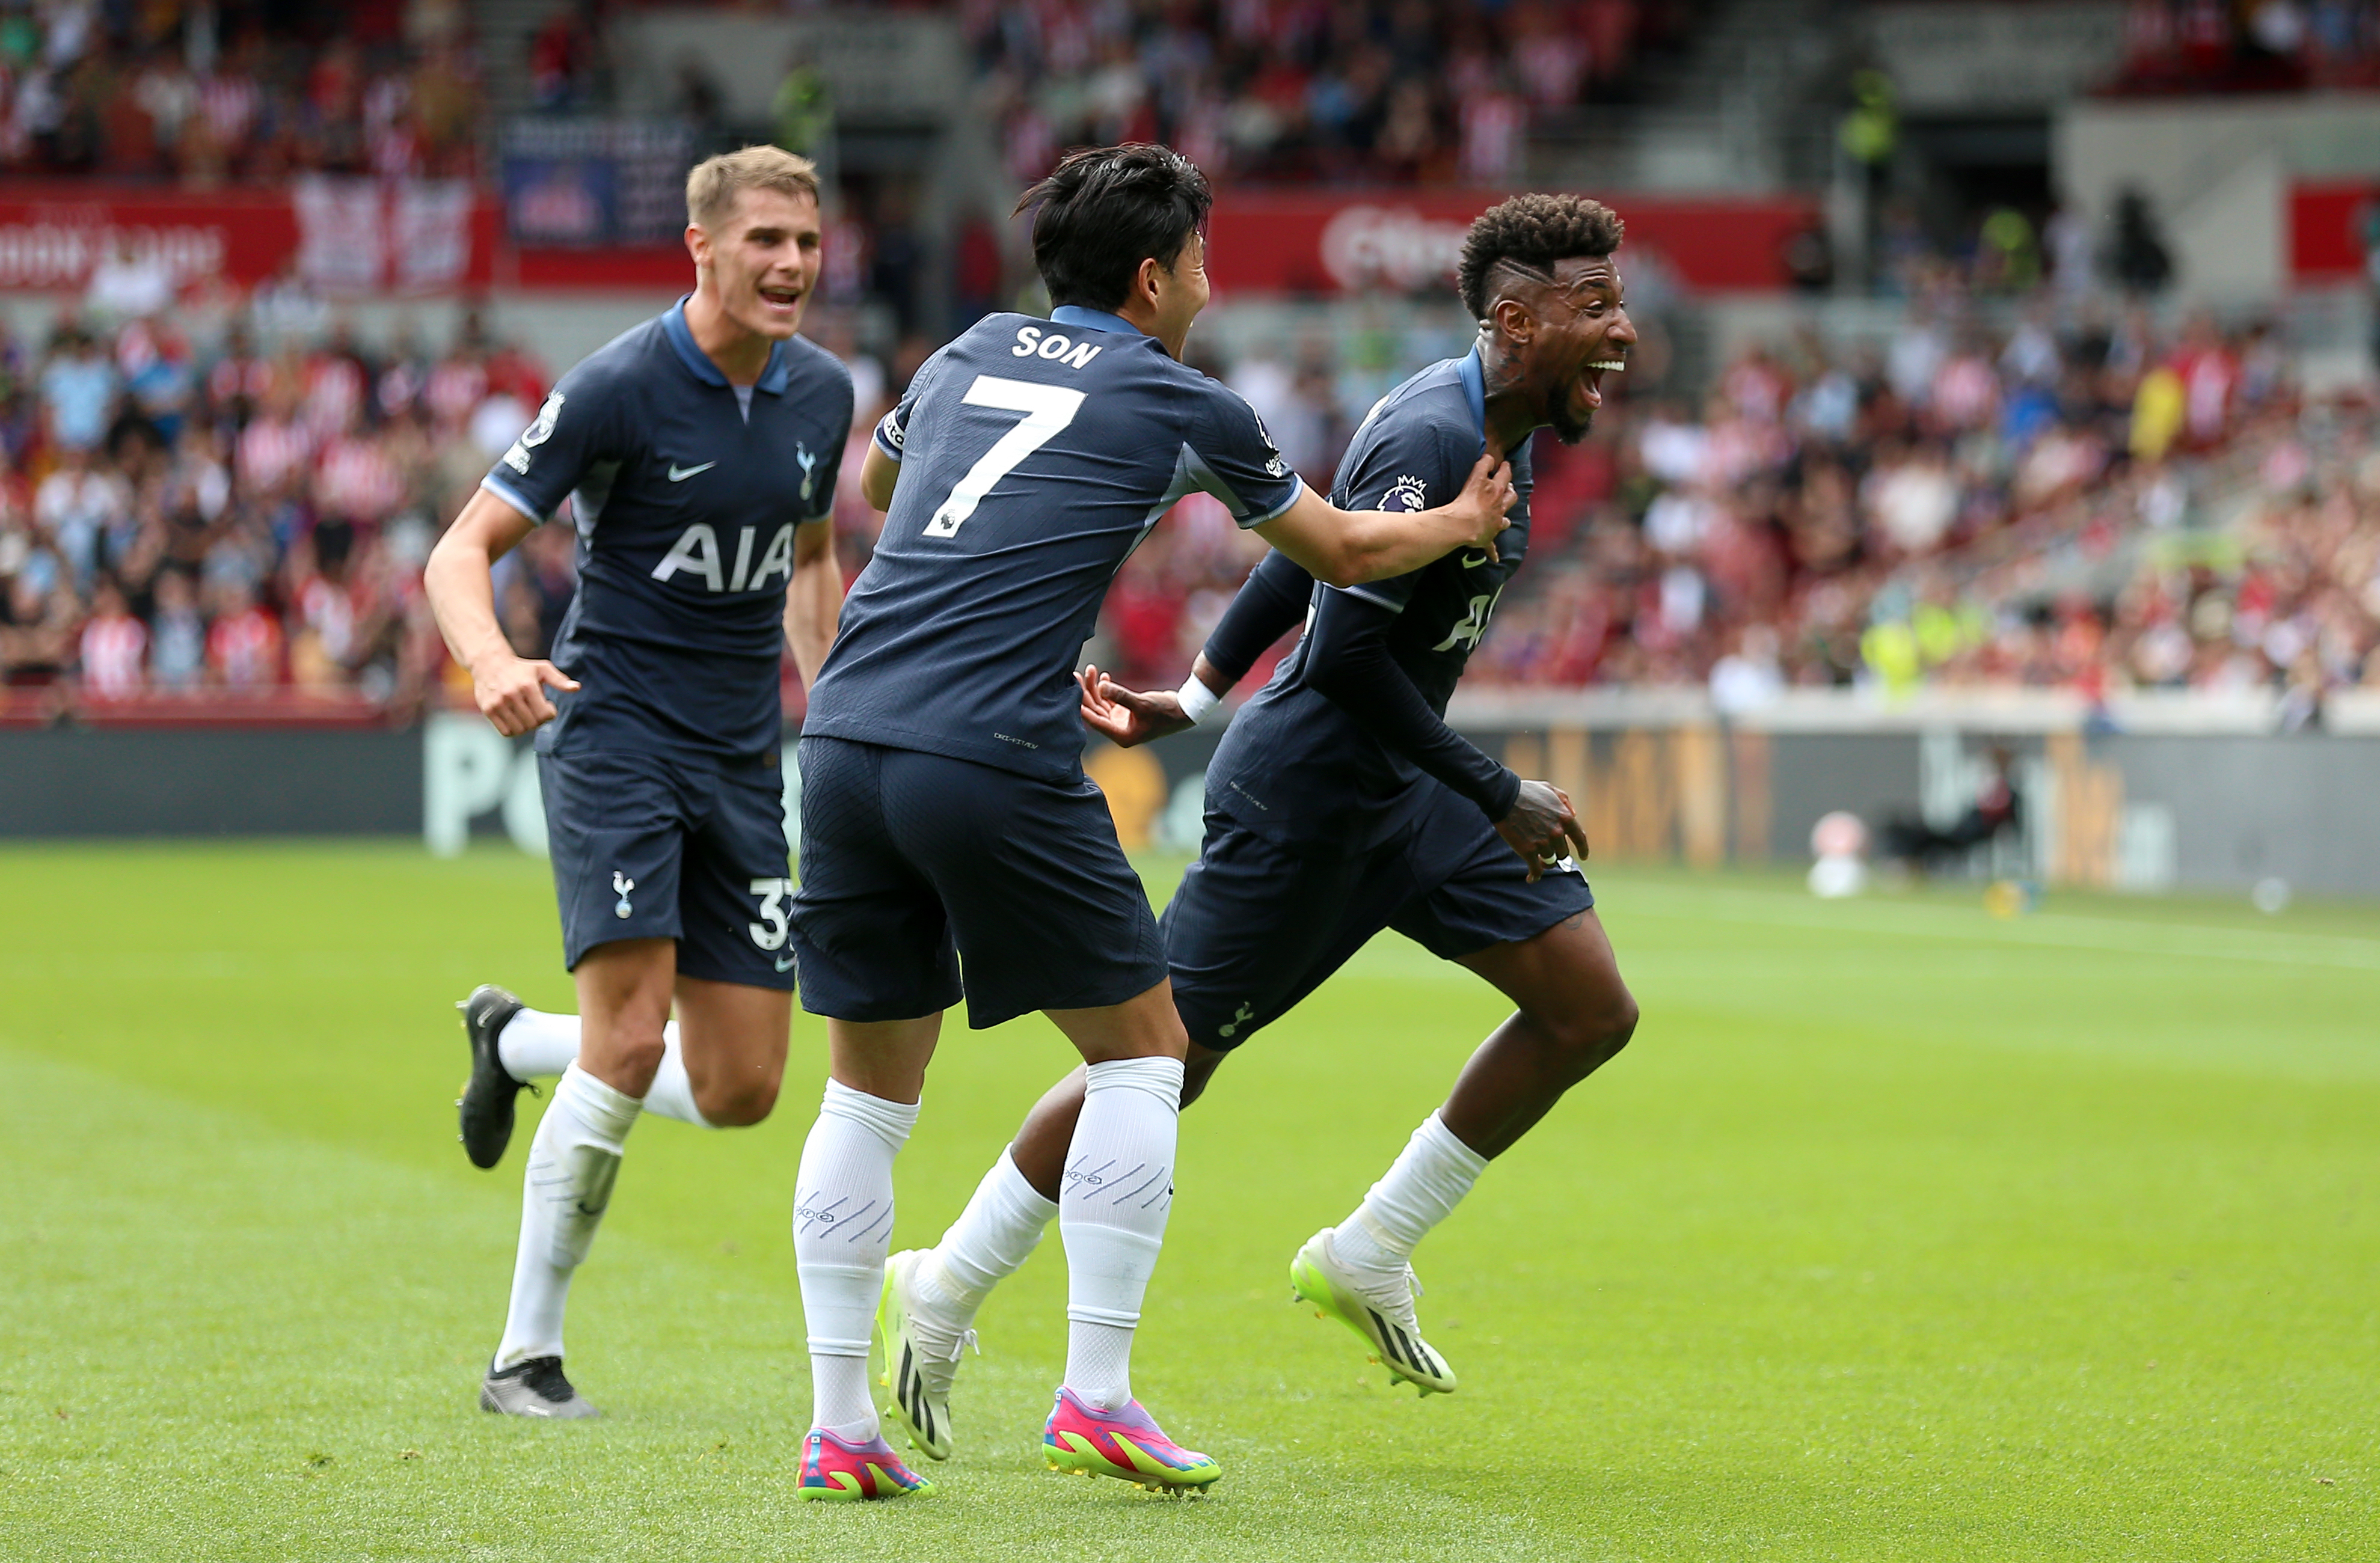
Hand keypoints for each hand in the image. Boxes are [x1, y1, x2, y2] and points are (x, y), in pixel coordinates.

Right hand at [470, 649, 578, 736]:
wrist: (489, 663)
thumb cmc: (521, 668)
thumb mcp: (542, 669)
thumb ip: (559, 680)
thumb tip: (577, 688)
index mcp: (527, 685)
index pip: (545, 714)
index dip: (550, 714)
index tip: (548, 707)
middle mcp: (512, 694)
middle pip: (533, 723)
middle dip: (538, 720)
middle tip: (536, 711)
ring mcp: (498, 703)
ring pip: (520, 730)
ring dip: (526, 726)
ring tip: (526, 714)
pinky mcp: (488, 710)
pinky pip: (506, 732)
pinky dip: (513, 730)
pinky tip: (515, 718)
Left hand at [1078, 664, 1193, 747]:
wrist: (1183, 710)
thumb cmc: (1165, 711)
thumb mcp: (1141, 703)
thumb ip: (1120, 695)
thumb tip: (1101, 686)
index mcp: (1121, 736)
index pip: (1095, 721)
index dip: (1082, 706)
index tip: (1070, 692)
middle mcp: (1118, 731)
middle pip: (1096, 710)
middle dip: (1086, 692)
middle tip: (1075, 675)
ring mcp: (1122, 721)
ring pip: (1102, 703)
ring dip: (1095, 688)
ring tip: (1090, 670)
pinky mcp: (1126, 713)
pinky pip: (1110, 701)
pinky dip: (1107, 689)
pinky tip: (1103, 677)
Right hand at [1446, 449, 1516, 560]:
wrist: (1463, 525)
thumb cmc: (1467, 500)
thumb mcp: (1475, 476)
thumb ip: (1483, 464)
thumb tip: (1490, 456)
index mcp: (1495, 492)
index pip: (1504, 476)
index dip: (1505, 469)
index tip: (1506, 464)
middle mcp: (1498, 508)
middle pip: (1510, 498)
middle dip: (1511, 492)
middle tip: (1510, 488)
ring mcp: (1494, 524)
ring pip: (1504, 521)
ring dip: (1505, 519)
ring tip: (1505, 519)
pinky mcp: (1487, 538)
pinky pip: (1491, 547)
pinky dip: (1493, 552)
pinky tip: (1495, 558)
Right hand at [1494, 779, 1590, 881]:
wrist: (1504, 797)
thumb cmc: (1526, 792)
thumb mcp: (1551, 790)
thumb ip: (1565, 802)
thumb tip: (1574, 815)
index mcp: (1565, 818)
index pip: (1580, 839)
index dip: (1583, 849)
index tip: (1583, 856)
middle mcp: (1557, 832)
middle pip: (1563, 852)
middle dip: (1556, 852)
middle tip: (1547, 851)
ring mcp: (1543, 843)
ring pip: (1550, 860)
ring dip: (1544, 862)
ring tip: (1538, 861)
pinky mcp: (1528, 851)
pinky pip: (1536, 869)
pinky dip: (1534, 876)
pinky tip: (1531, 879)